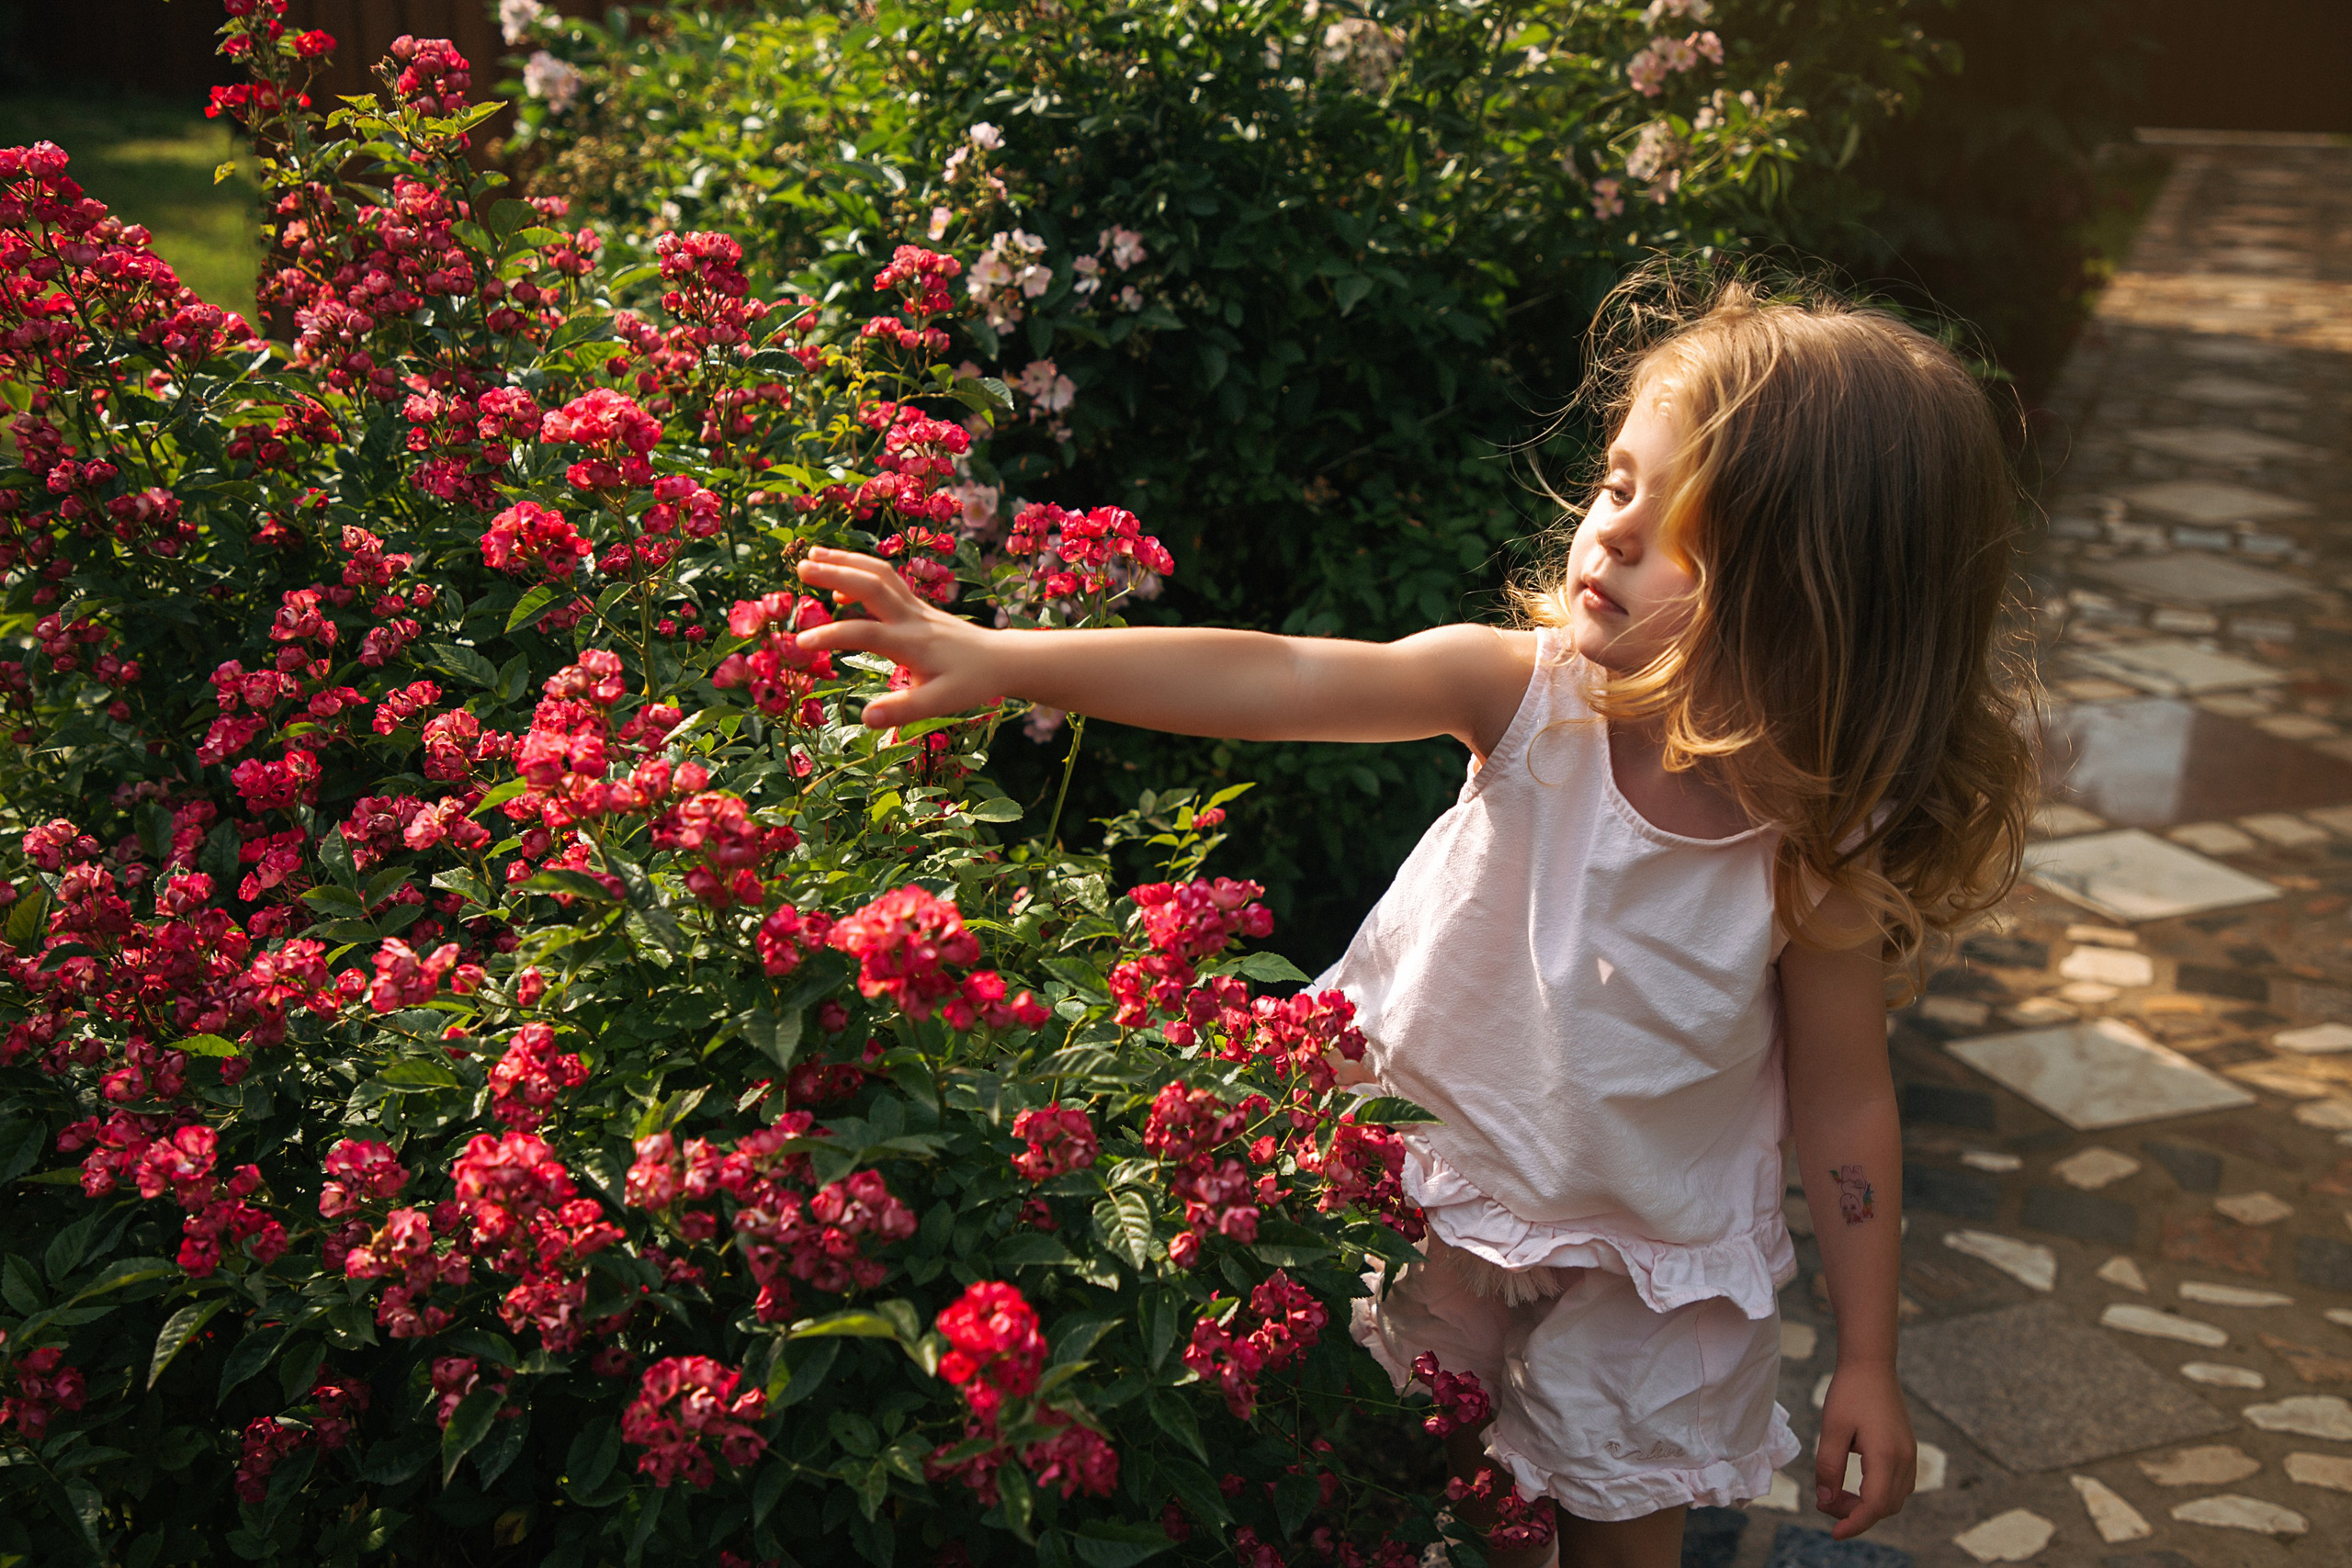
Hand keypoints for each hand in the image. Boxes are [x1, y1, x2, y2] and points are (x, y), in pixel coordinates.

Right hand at [792, 548, 999, 728]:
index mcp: (912, 643)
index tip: (800, 644)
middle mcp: (911, 618)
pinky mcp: (917, 605)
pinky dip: (861, 573)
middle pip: (871, 585)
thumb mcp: (940, 703)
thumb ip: (903, 711)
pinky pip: (887, 580)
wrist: (1001, 660)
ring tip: (812, 556)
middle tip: (799, 569)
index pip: (865, 633)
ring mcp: (915, 607)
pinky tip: (841, 588)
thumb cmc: (971, 683)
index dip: (831, 635)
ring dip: (846, 561)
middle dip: (835, 573)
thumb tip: (865, 718)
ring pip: (879, 574)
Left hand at [1813, 1361, 1914, 1538]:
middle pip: (1884, 1507)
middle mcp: (1905, 1460)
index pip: (1874, 1507)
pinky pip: (1897, 1485)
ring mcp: (1910, 1455)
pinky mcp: (1908, 1449)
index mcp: (1886, 1457)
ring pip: (1893, 1499)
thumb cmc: (1849, 1393)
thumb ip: (1828, 1467)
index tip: (1834, 1534)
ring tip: (1835, 1493)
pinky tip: (1854, 1485)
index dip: (1854, 1524)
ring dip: (1866, 1505)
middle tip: (1824, 1501)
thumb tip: (1825, 1499)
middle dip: (1855, 1514)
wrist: (1871, 1364)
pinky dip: (1877, 1494)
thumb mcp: (1831, 1429)